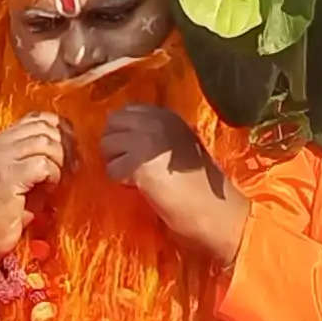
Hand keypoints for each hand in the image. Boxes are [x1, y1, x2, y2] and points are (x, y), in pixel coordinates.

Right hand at [0, 115, 70, 258]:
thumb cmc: (6, 213)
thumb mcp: (23, 177)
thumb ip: (40, 156)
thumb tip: (72, 144)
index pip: (37, 118)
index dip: (60, 129)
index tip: (70, 150)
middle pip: (44, 127)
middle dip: (65, 145)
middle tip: (71, 167)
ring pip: (45, 143)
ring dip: (59, 162)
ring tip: (56, 180)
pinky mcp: (5, 177)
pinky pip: (42, 164)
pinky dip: (53, 176)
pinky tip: (48, 189)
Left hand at [99, 100, 248, 263]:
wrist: (214, 208)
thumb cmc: (200, 183)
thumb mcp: (180, 144)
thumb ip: (155, 134)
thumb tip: (122, 134)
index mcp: (167, 116)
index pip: (126, 111)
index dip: (124, 132)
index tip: (135, 151)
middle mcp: (156, 121)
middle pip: (112, 124)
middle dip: (115, 146)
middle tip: (131, 166)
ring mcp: (146, 139)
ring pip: (107, 145)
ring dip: (117, 163)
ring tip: (138, 177)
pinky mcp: (138, 163)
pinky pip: (112, 169)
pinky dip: (122, 182)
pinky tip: (141, 187)